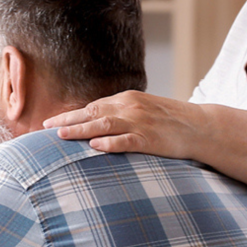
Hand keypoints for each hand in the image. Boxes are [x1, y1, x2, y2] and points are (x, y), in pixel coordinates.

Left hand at [43, 90, 207, 157]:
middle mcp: (130, 108)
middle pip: (92, 113)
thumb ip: (118, 113)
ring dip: (81, 130)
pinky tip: (95, 146)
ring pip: (105, 124)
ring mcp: (141, 123)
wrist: (202, 126)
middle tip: (45, 128)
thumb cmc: (168, 120)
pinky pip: (127, 141)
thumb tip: (91, 122)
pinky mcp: (151, 139)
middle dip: (67, 121)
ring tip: (61, 135)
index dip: (69, 115)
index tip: (48, 123)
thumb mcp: (141, 109)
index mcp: (126, 99)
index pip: (91, 107)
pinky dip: (111, 143)